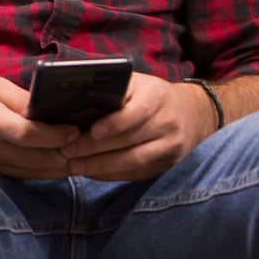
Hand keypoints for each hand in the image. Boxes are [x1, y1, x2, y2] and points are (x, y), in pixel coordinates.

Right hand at [0, 76, 78, 179]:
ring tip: (79, 157)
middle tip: (86, 146)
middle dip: (64, 154)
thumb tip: (49, 108)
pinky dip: (41, 172)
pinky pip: (19, 176)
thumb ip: (20, 98)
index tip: (76, 131)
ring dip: (57, 167)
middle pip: (35, 159)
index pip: (29, 134)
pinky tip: (57, 165)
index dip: (56, 135)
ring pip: (30, 173)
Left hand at [58, 72, 215, 180]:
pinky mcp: (167, 165)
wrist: (191, 112)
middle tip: (68, 151)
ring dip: (100, 166)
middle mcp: (168, 122)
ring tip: (74, 166)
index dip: (114, 124)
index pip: (138, 112)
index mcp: (158, 96)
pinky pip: (136, 173)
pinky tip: (92, 172)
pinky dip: (111, 175)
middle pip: (131, 141)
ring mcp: (170, 146)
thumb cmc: (151, 95)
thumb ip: (114, 89)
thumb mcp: (137, 83)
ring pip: (134, 161)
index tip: (91, 131)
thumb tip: (76, 100)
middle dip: (95, 149)